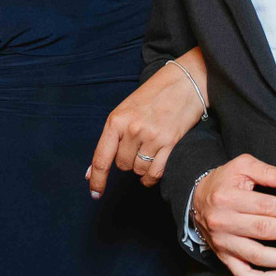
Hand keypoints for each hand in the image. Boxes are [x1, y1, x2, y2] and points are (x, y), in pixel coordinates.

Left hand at [87, 52, 207, 195]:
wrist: (184, 83)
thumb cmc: (152, 96)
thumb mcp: (124, 111)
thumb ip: (109, 141)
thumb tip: (91, 172)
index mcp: (116, 120)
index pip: (101, 158)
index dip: (97, 180)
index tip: (95, 193)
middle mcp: (132, 130)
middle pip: (122, 165)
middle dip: (127, 161)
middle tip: (137, 145)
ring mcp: (151, 137)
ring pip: (138, 170)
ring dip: (141, 167)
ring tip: (148, 149)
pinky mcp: (170, 143)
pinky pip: (155, 173)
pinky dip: (151, 178)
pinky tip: (150, 173)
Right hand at [191, 154, 275, 275]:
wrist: (196, 200)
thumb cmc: (223, 181)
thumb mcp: (242, 166)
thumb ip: (268, 172)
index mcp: (228, 198)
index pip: (266, 206)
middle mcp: (224, 222)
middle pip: (264, 231)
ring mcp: (224, 243)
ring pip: (257, 256)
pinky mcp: (224, 257)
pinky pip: (244, 275)